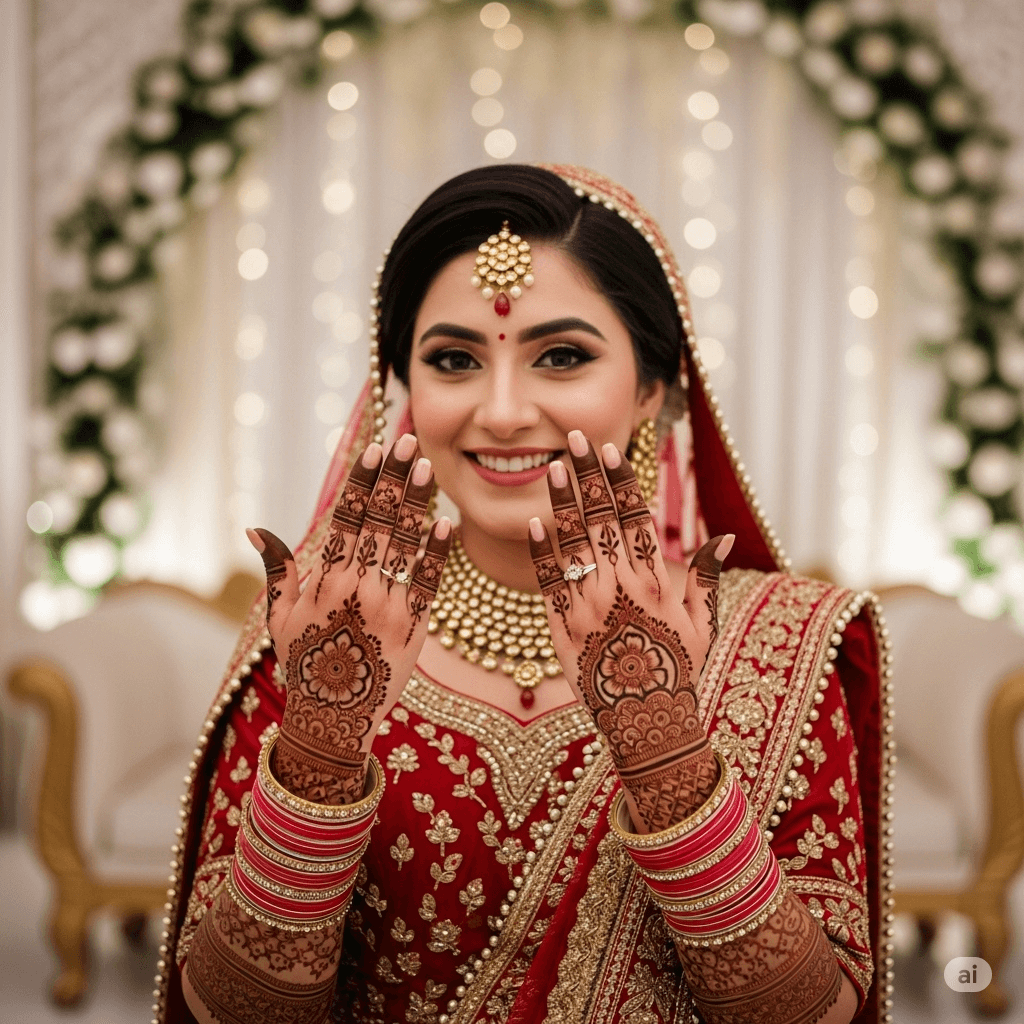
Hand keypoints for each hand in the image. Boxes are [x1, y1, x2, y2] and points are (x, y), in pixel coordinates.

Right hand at [247, 434, 451, 803]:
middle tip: (410, 442)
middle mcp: (355, 588)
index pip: (344, 518)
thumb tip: (255, 527)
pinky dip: (437, 554)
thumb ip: (276, 569)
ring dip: (417, 503)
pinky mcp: (413, 628)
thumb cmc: (303, 665)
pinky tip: (447, 525)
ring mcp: (386, 607)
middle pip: (377, 522)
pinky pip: (428, 585)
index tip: (376, 450)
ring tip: (427, 468)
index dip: (362, 482)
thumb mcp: (278, 618)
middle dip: (394, 479)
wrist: (332, 721)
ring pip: (404, 545)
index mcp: (324, 581)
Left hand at [528, 430, 732, 830]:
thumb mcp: (701, 626)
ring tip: (552, 467)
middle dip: (586, 476)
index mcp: (655, 583)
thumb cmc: (679, 674)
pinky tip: (534, 523)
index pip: (636, 519)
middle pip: (602, 521)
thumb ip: (704, 578)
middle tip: (572, 438)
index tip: (609, 449)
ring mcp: (590, 609)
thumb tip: (723, 537)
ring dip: (562, 503)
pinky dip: (542, 553)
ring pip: (574, 545)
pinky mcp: (564, 630)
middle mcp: (622, 589)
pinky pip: (550, 585)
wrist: (647, 726)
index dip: (621, 481)